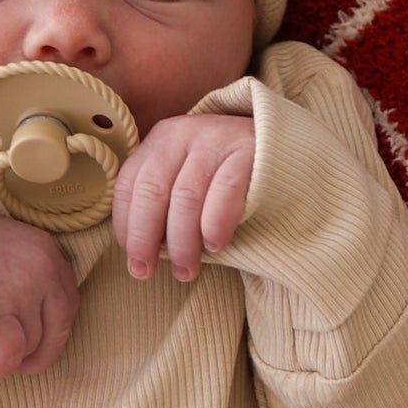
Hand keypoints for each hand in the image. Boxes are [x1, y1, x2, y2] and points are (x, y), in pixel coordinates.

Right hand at [0, 212, 78, 377]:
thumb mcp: (1, 246)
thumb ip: (24, 276)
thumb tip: (38, 332)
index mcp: (46, 250)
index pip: (68, 305)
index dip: (51, 334)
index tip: (31, 346)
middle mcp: (43, 268)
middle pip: (54, 332)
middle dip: (31, 354)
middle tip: (2, 356)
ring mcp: (23, 289)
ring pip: (29, 346)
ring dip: (1, 351)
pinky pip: (8, 355)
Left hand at [111, 114, 253, 281]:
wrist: (281, 149)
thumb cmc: (225, 176)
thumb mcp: (185, 177)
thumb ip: (161, 201)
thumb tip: (137, 250)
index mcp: (159, 141)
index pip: (128, 186)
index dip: (126, 227)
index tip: (133, 259)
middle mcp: (182, 134)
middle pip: (151, 193)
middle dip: (145, 239)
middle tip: (146, 273)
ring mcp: (215, 139)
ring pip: (186, 198)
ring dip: (182, 242)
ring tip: (186, 270)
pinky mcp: (248, 150)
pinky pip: (224, 192)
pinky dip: (214, 223)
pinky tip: (214, 244)